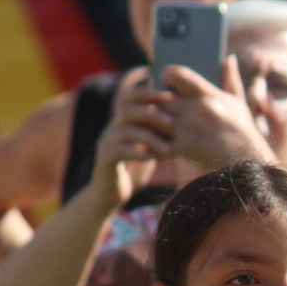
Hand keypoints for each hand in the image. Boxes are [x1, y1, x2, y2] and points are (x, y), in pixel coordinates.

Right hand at [90, 76, 176, 206]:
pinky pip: (119, 151)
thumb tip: (182, 118)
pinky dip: (137, 153)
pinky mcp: (105, 160)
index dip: (145, 93)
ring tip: (167, 147)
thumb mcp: (148, 146)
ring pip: (125, 131)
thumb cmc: (134, 167)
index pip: (128, 97)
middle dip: (150, 113)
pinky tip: (151, 158)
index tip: (167, 96)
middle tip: (170, 122)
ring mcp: (106, 143)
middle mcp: (112, 129)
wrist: (111, 192)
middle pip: (127, 110)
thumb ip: (158, 131)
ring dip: (148, 137)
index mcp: (122, 122)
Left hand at [161, 58, 275, 169]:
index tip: (167, 80)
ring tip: (149, 122)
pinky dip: (152, 143)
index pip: (178, 73)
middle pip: (160, 96)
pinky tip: (151, 143)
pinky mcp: (183, 148)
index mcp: (208, 94)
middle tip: (153, 104)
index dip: (167, 74)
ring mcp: (188, 129)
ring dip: (150, 120)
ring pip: (155, 117)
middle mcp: (196, 109)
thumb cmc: (243, 132)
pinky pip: (158, 142)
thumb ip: (230, 79)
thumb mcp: (239, 102)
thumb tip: (229, 57)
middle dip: (154, 100)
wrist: (247, 164)